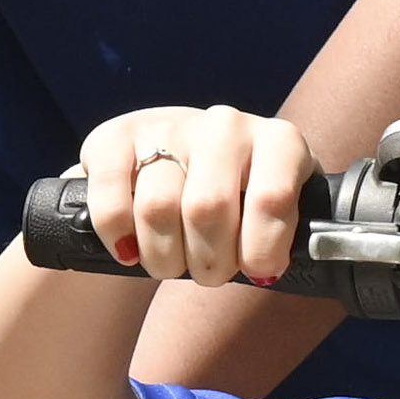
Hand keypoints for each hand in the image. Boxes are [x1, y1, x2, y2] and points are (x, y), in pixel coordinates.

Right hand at [72, 103, 318, 288]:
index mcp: (277, 141)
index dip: (262, 248)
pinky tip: (130, 250)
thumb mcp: (278, 212)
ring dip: (164, 258)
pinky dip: (119, 238)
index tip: (259, 273)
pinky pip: (111, 203)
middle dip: (209, 262)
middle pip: (208, 209)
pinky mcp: (115, 138)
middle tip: (211, 274)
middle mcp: (224, 125)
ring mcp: (168, 126)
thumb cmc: (241, 203)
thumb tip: (282, 269)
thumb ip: (288, 235)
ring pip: (157, 209)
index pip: (272, 197)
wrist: (179, 163)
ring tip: (172, 264)